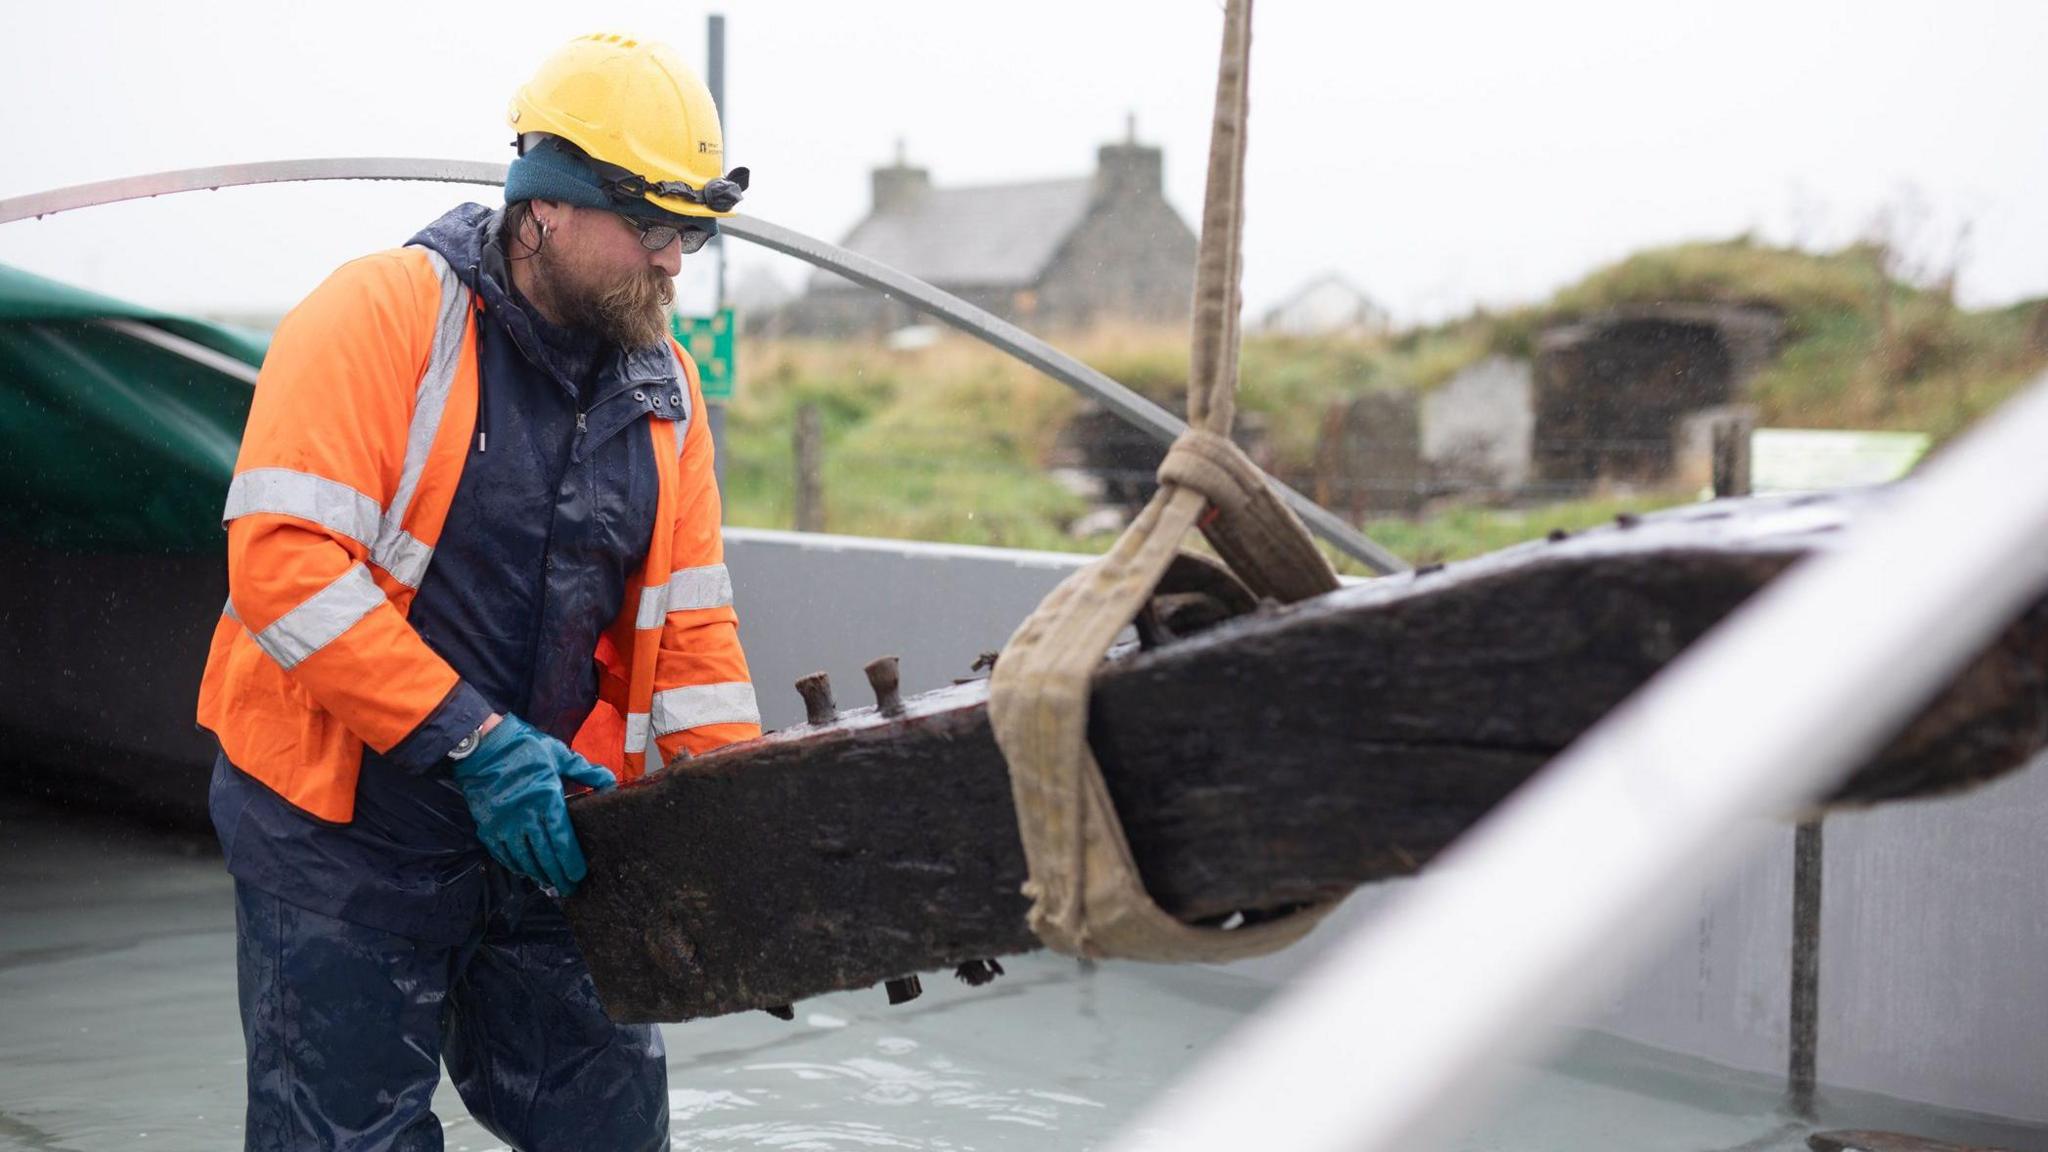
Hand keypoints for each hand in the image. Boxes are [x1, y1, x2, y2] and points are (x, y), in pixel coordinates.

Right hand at [450, 714, 615, 894]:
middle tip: (569, 889)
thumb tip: (610, 785)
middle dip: (558, 875)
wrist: (482, 745)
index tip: (579, 875)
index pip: (562, 838)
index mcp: (546, 799)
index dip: (571, 860)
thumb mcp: (560, 755)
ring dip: (538, 874)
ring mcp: (504, 824)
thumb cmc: (525, 747)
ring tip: (550, 883)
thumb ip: (586, 772)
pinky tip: (526, 871)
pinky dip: (516, 865)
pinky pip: (504, 854)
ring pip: (524, 858)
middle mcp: (524, 816)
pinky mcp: (488, 827)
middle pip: (544, 854)